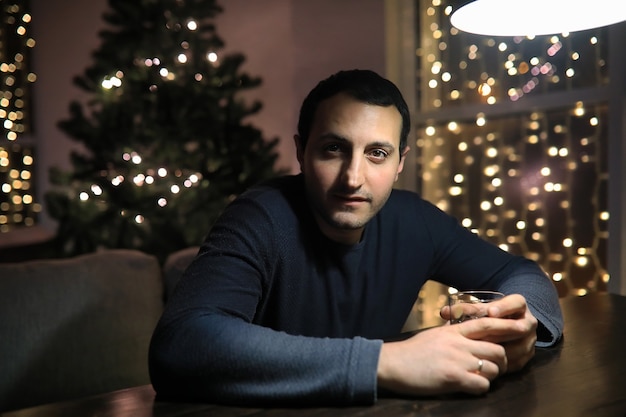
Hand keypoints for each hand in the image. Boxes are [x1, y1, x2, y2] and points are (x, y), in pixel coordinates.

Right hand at [377, 322, 507, 396]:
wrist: (392, 363)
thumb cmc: (411, 351)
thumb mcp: (434, 335)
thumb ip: (453, 334)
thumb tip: (464, 333)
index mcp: (454, 331)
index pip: (487, 324)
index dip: (507, 326)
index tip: (521, 328)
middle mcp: (459, 343)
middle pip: (497, 349)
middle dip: (502, 361)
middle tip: (497, 367)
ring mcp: (457, 360)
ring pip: (493, 368)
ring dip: (491, 376)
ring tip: (481, 379)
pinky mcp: (453, 378)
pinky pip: (482, 385)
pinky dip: (480, 388)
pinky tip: (470, 388)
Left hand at [441, 293, 537, 372]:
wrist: (504, 325)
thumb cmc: (488, 314)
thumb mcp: (481, 308)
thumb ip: (465, 310)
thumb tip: (444, 312)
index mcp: (518, 305)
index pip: (517, 303)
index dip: (504, 307)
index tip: (490, 312)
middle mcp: (528, 321)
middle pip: (519, 327)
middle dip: (500, 332)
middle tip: (483, 336)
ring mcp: (530, 340)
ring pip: (520, 346)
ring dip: (501, 349)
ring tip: (482, 350)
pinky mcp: (527, 356)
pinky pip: (517, 362)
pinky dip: (503, 363)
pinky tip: (487, 363)